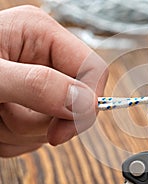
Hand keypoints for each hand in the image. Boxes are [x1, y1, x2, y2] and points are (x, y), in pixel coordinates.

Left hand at [0, 5, 107, 156]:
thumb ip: (37, 85)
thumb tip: (84, 103)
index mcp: (42, 35)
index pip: (93, 70)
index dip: (86, 102)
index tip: (61, 130)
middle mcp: (45, 58)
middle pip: (77, 101)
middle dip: (43, 120)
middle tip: (8, 117)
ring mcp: (40, 83)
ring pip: (58, 122)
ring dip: (24, 131)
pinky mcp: (31, 104)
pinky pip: (41, 133)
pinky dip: (17, 138)